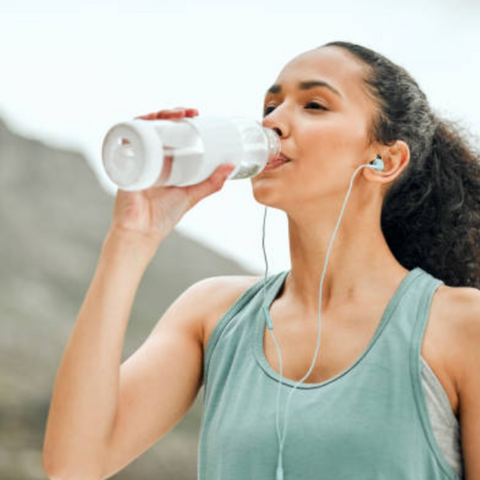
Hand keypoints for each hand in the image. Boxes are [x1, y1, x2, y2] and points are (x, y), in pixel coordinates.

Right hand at [109, 107, 235, 242]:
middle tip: (189, 112)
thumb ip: (211, 183)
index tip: (196, 113)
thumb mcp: (192, 195)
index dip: (181, 119)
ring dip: (154, 116)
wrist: (142, 231)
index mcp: (165, 161)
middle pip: (157, 126)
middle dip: (171, 113)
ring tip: (171, 115)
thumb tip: (231, 166)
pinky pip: (124, 141)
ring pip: (141, 128)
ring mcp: (137, 158)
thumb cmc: (163, 216)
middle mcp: (150, 156)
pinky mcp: (124, 164)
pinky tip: (143, 122)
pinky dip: (131, 128)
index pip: (171, 132)